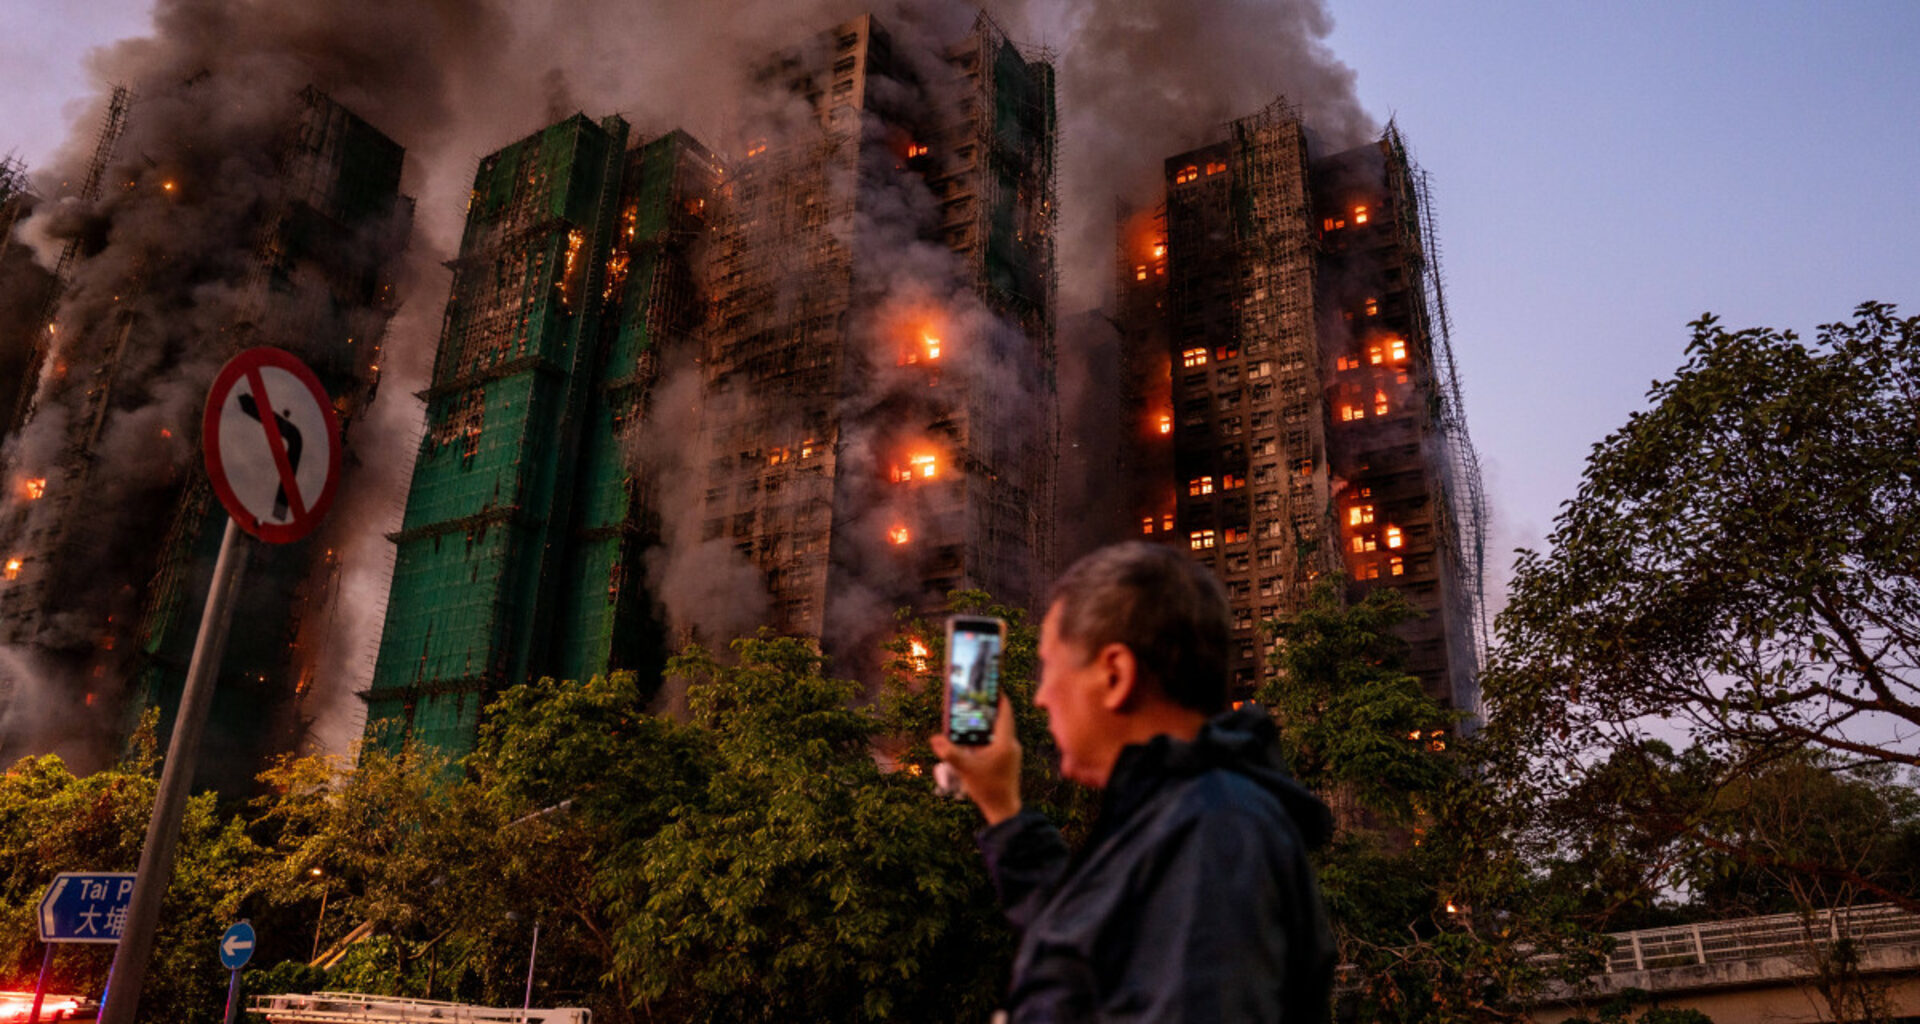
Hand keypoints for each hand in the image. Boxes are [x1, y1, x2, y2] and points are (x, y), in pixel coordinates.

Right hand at [930, 692, 1022, 824]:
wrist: (1003, 809)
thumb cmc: (987, 788)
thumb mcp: (965, 769)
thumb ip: (950, 752)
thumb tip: (934, 739)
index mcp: (1005, 741)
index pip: (1005, 711)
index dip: (998, 696)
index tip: (989, 685)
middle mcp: (1011, 744)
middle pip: (1001, 718)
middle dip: (988, 708)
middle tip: (975, 698)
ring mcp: (1011, 752)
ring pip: (1000, 730)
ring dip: (987, 722)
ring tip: (972, 715)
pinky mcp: (1009, 759)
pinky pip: (999, 740)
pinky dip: (988, 735)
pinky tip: (975, 738)